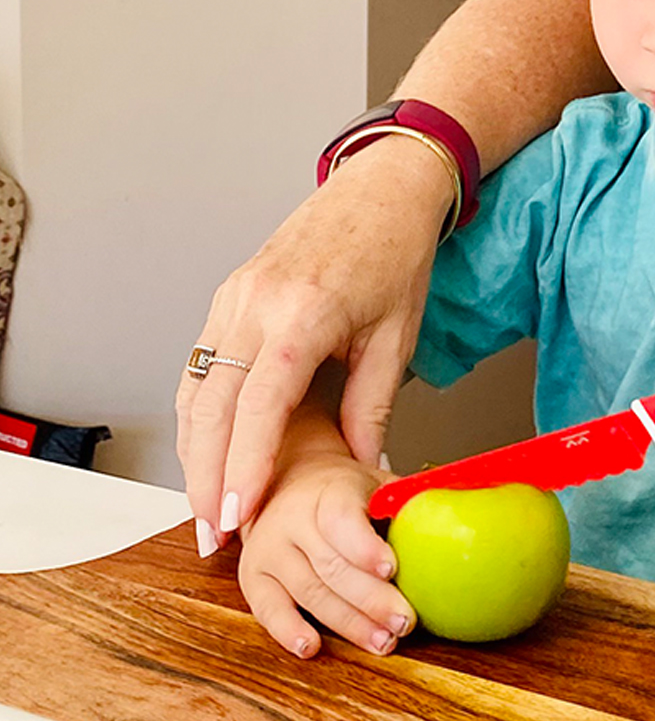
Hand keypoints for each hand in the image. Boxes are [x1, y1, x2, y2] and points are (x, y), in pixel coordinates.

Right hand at [176, 139, 449, 553]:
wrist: (381, 189)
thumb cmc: (395, 254)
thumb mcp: (396, 338)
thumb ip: (372, 407)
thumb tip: (361, 467)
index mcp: (301, 315)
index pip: (258, 406)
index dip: (244, 467)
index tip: (239, 517)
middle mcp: (254, 304)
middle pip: (210, 405)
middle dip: (205, 476)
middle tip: (212, 532)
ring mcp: (234, 296)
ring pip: (194, 387)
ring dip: (193, 451)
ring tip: (206, 507)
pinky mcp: (229, 294)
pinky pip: (201, 363)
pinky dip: (198, 413)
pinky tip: (207, 450)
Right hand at [237, 453, 415, 657]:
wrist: (288, 483)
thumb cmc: (345, 492)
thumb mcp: (376, 483)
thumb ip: (408, 501)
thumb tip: (456, 512)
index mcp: (328, 490)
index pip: (341, 520)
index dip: (365, 547)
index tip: (391, 569)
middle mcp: (292, 519)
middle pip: (331, 566)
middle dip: (371, 599)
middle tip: (404, 622)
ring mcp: (268, 549)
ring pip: (308, 592)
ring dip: (347, 623)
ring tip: (383, 642)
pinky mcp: (253, 577)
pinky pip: (267, 609)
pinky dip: (288, 631)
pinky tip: (312, 647)